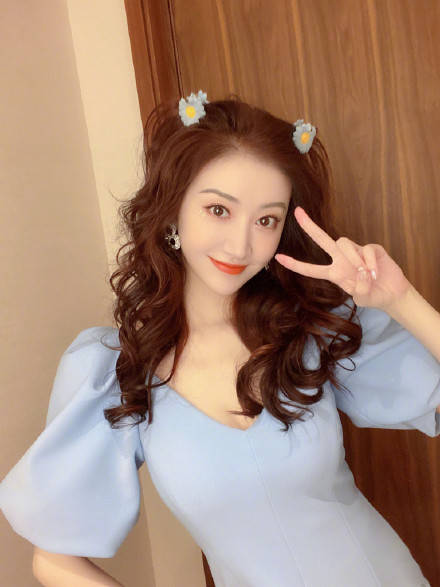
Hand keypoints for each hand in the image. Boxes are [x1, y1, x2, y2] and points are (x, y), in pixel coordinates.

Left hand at [274, 206, 411, 309]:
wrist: (391, 293)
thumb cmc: (372, 295)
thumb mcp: (361, 297)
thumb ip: (358, 288)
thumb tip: (362, 275)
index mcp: (333, 273)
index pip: (310, 269)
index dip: (295, 264)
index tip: (278, 258)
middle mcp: (341, 259)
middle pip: (322, 239)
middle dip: (309, 226)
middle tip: (297, 212)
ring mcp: (356, 252)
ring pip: (344, 243)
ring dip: (353, 259)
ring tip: (365, 273)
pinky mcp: (372, 248)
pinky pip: (366, 249)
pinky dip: (370, 262)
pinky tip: (376, 272)